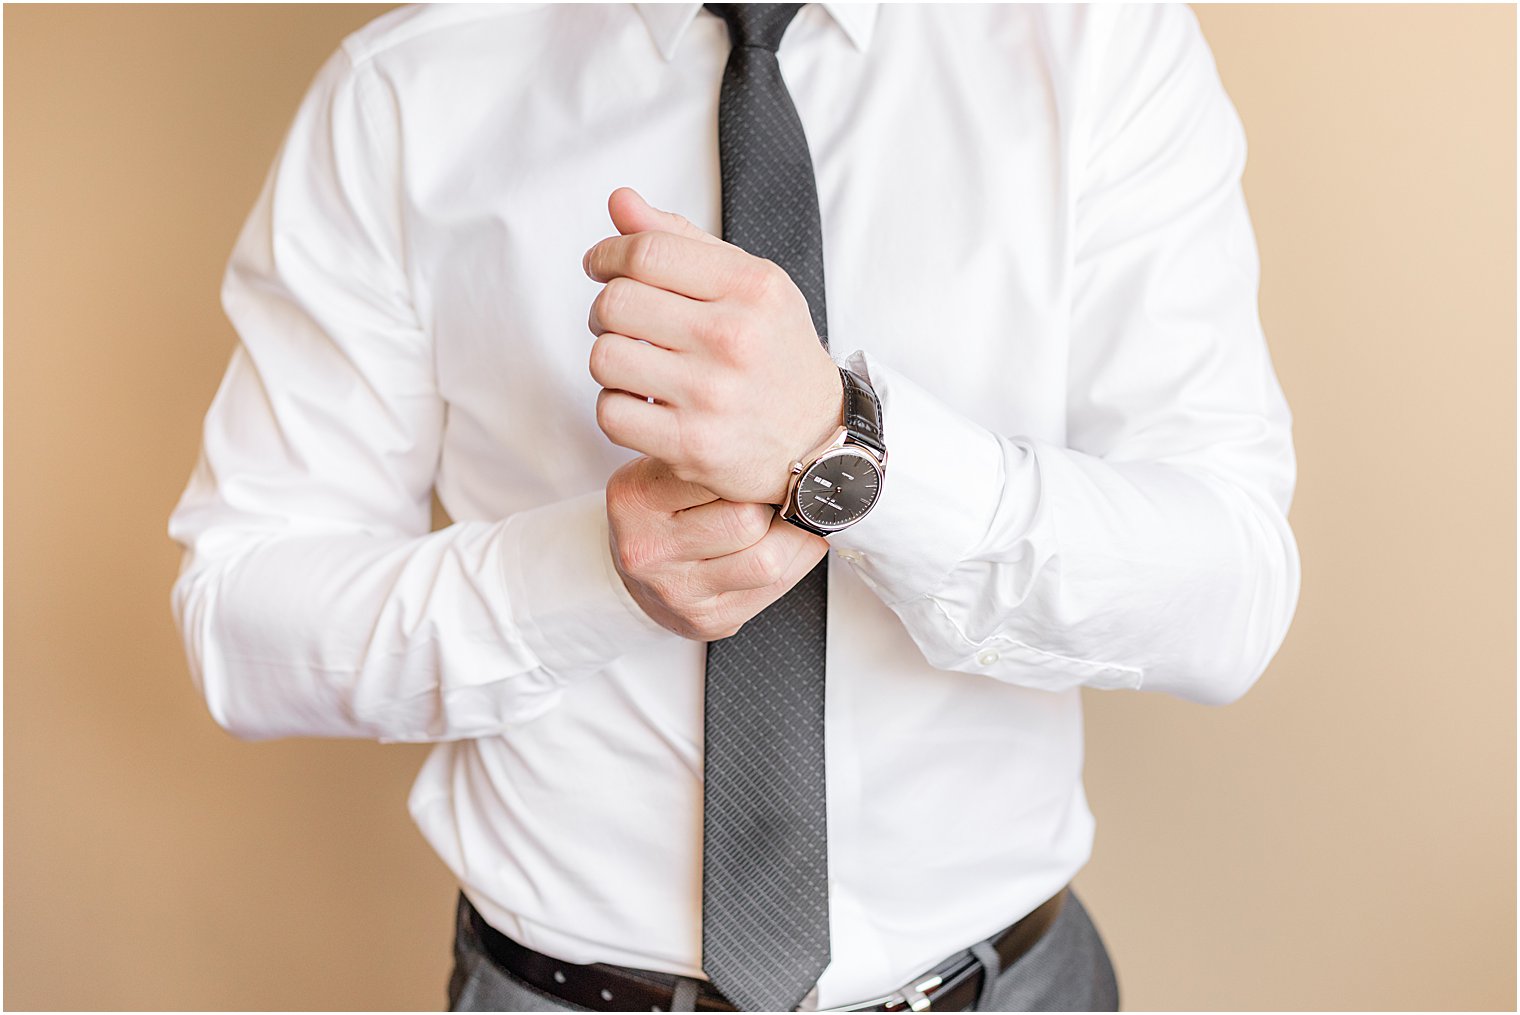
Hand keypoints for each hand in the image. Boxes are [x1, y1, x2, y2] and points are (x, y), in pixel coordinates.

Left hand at [585, 187, 843, 504]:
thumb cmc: (774, 354)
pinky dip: (617, 406)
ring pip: (605, 357)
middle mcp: (734, 339)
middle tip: (621, 321)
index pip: (646, 252)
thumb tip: (619, 202)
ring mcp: (711, 396)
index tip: (601, 264)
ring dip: (610, 359)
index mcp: (752, 288)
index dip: (608, 254)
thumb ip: (681, 240)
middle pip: (616, 303)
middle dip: (606, 309)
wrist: (817, 437)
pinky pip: (611, 413)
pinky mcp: (691, 447)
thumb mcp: (748, 284)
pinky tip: (645, 402)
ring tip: (636, 363)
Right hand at [606, 456, 828, 640]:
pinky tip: (788, 545)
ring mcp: (676, 591)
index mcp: (635, 497)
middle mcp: (649, 549)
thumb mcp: (661, 467)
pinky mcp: (705, 620)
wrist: (634, 570)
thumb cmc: (658, 511)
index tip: (766, 458)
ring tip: (788, 516)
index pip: (713, 472)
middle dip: (772, 501)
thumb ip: (706, 455)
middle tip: (779, 489)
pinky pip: (775, 589)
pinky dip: (796, 561)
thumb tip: (784, 448)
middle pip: (746, 520)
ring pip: (766, 561)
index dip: (751, 464)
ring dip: (792, 536)